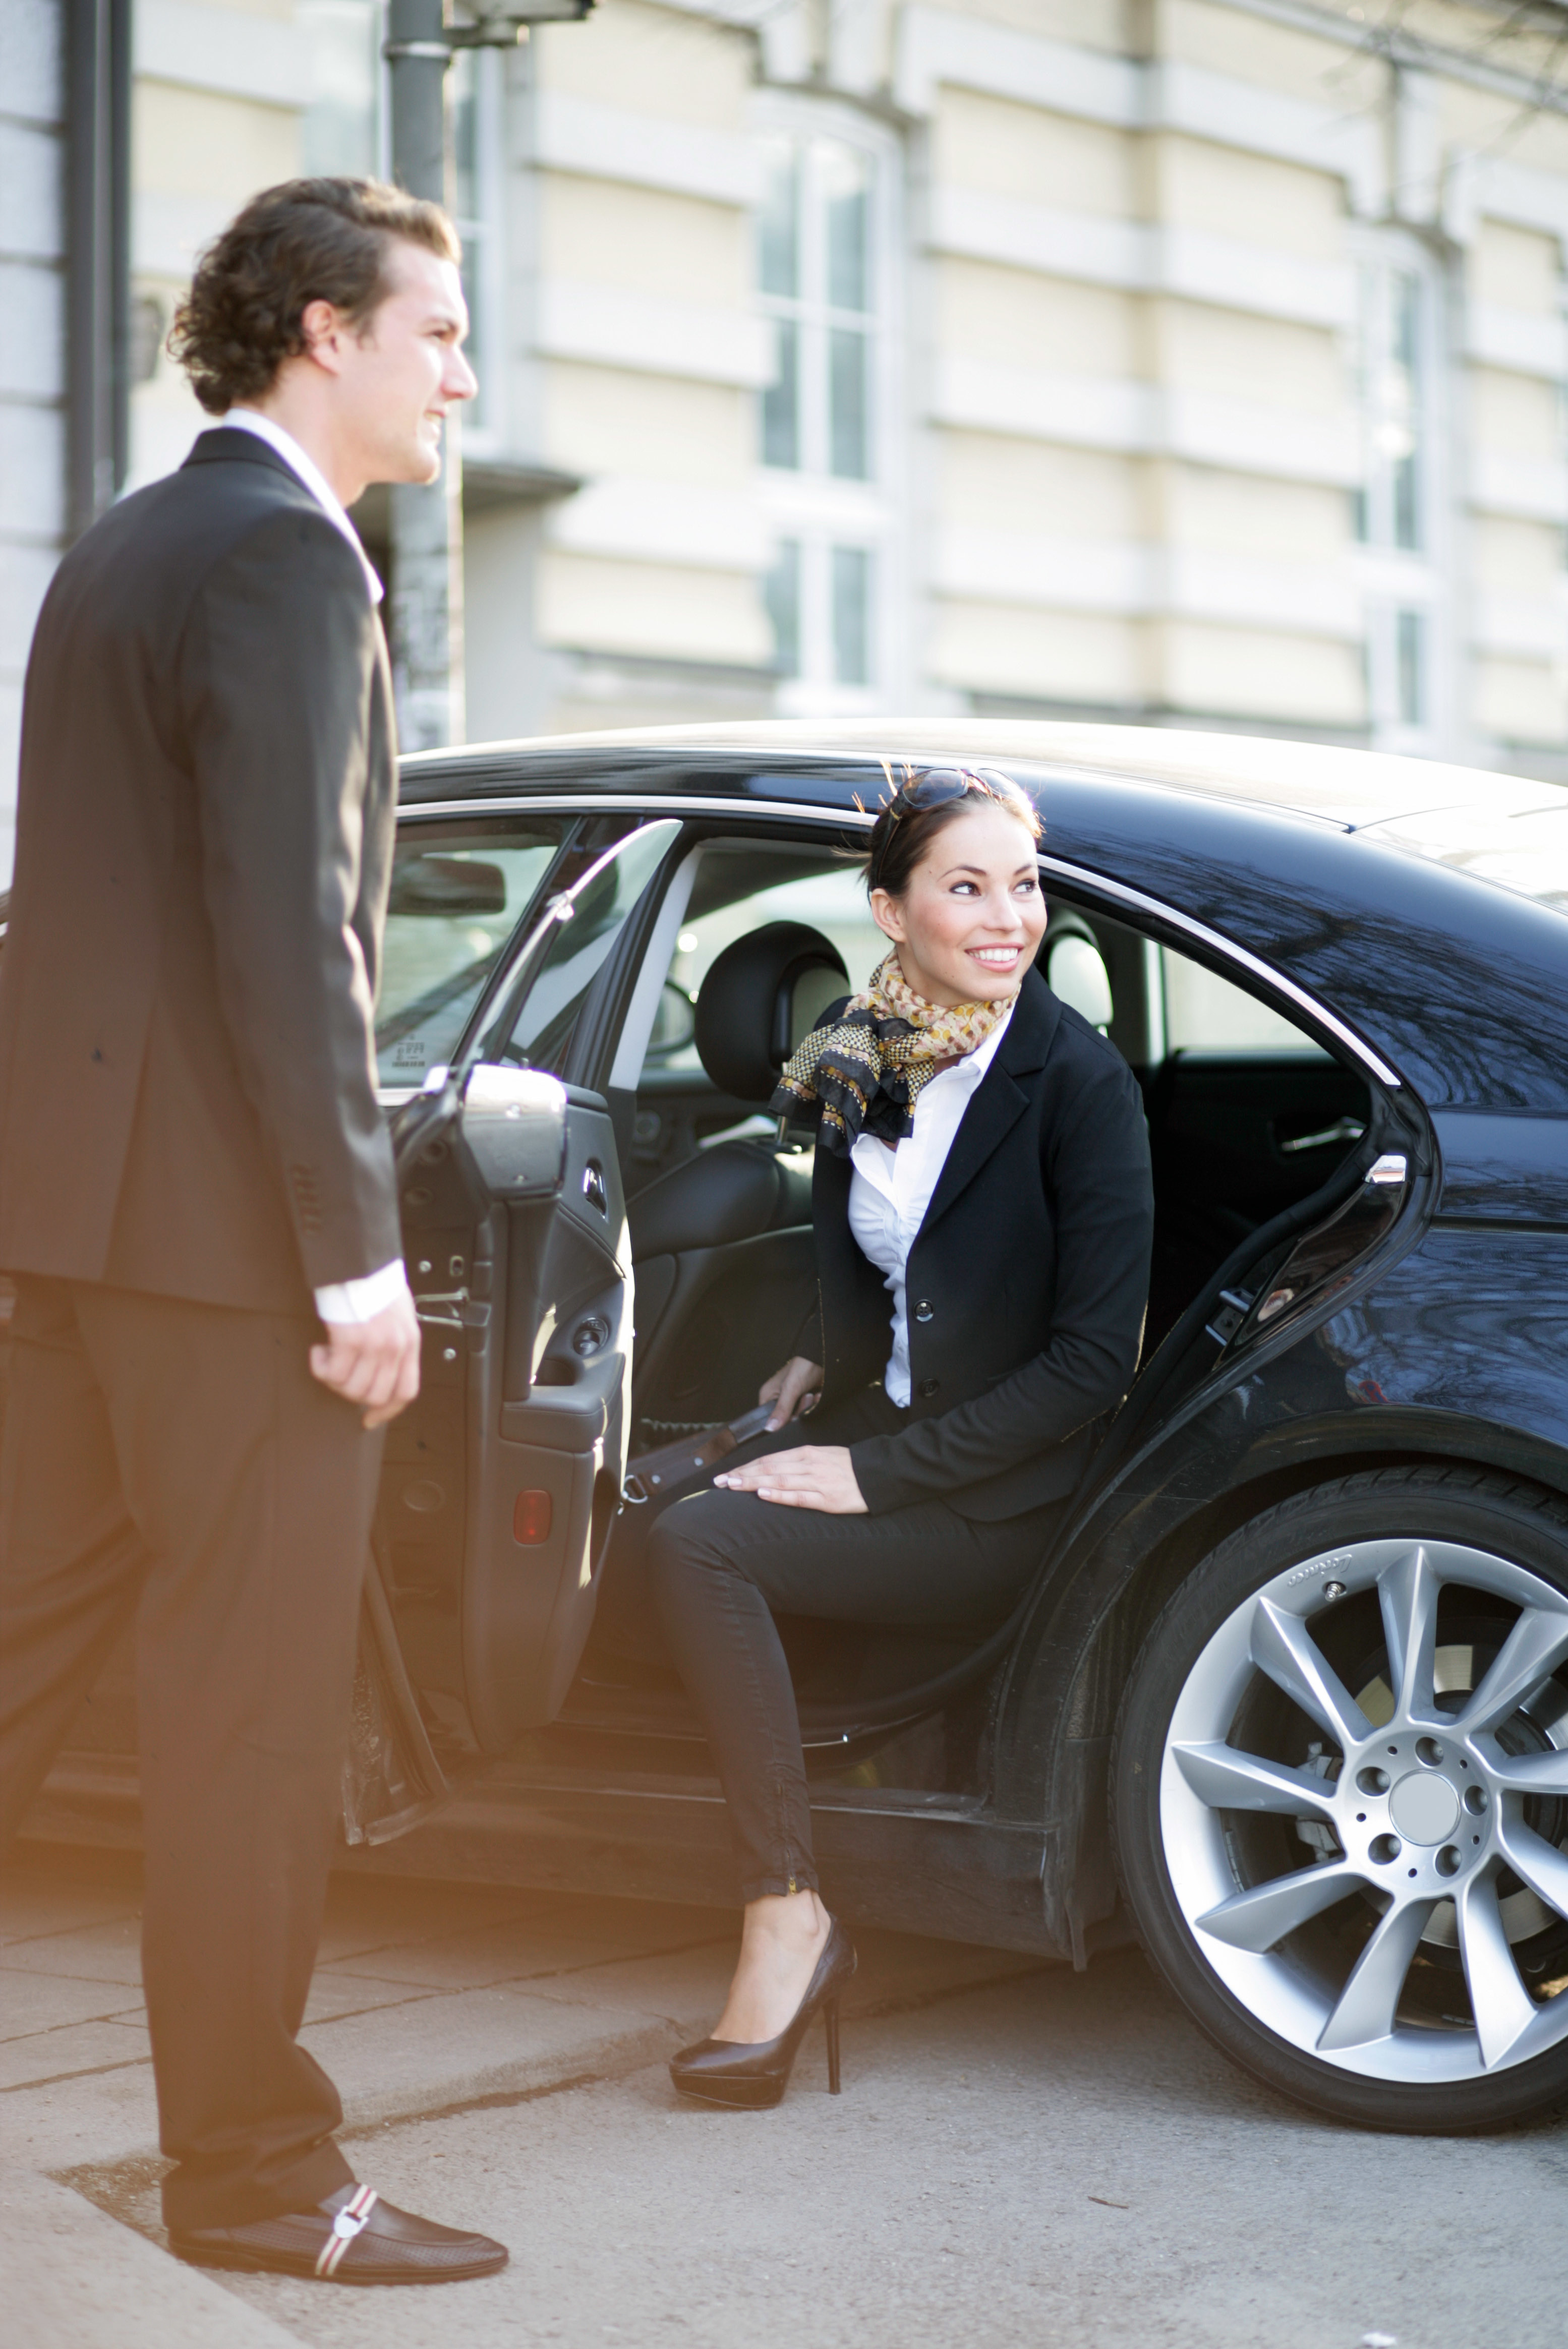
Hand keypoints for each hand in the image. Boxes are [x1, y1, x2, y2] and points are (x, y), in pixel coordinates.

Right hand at [310, 1292, 421, 1427]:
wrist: (359, 1260)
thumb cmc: (375, 1282)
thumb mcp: (400, 1314)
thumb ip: (396, 1341)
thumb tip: (382, 1368)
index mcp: (411, 1342)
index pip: (406, 1391)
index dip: (387, 1411)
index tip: (369, 1419)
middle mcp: (396, 1347)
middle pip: (375, 1395)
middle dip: (352, 1393)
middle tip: (339, 1375)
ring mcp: (375, 1345)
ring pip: (351, 1389)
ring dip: (334, 1379)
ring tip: (329, 1357)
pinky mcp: (350, 1340)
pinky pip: (333, 1373)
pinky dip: (321, 1367)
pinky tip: (320, 1350)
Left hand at [713, 1445, 865, 1514]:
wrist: (878, 1475)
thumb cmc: (848, 1467)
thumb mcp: (822, 1456)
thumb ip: (798, 1461)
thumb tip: (771, 1469)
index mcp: (807, 1453)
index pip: (769, 1459)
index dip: (745, 1467)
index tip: (726, 1473)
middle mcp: (809, 1465)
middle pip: (768, 1469)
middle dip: (741, 1475)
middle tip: (719, 1482)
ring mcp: (817, 1482)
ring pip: (778, 1480)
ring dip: (752, 1483)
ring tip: (732, 1486)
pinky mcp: (827, 1500)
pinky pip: (799, 1496)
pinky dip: (779, 1495)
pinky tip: (763, 1494)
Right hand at [759, 1356, 823, 1431]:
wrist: (824, 1358)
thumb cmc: (804, 1366)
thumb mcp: (791, 1388)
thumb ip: (781, 1409)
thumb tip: (770, 1428)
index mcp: (768, 1396)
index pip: (770, 1419)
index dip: (782, 1421)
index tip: (793, 1415)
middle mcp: (778, 1399)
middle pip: (786, 1419)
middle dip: (799, 1410)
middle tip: (806, 1396)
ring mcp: (791, 1400)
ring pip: (798, 1416)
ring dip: (809, 1406)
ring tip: (812, 1394)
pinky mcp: (803, 1400)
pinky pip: (807, 1411)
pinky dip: (814, 1405)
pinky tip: (817, 1396)